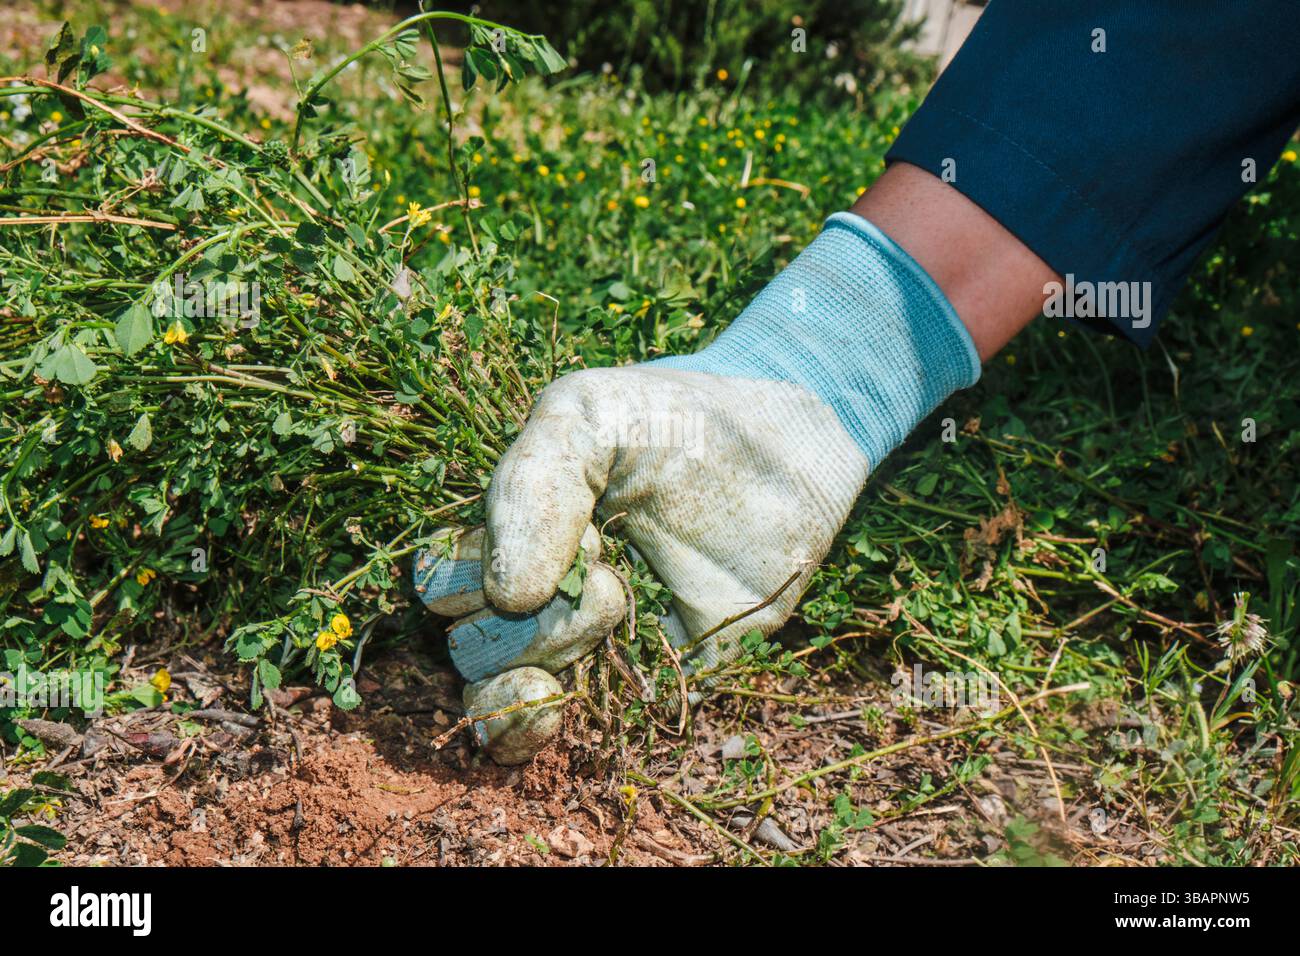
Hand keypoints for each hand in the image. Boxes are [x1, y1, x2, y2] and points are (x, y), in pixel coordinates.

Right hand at [414, 209, 983, 763]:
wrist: (785, 450)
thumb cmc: (677, 421)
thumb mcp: (588, 416)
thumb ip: (530, 485)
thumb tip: (505, 596)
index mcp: (510, 530)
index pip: (441, 581)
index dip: (477, 568)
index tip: (567, 529)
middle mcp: (537, 593)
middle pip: (466, 643)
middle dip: (527, 612)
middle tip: (606, 559)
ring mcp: (584, 645)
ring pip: (499, 692)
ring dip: (544, 655)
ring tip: (619, 600)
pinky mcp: (638, 686)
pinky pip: (555, 737)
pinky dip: (527, 737)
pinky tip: (548, 713)